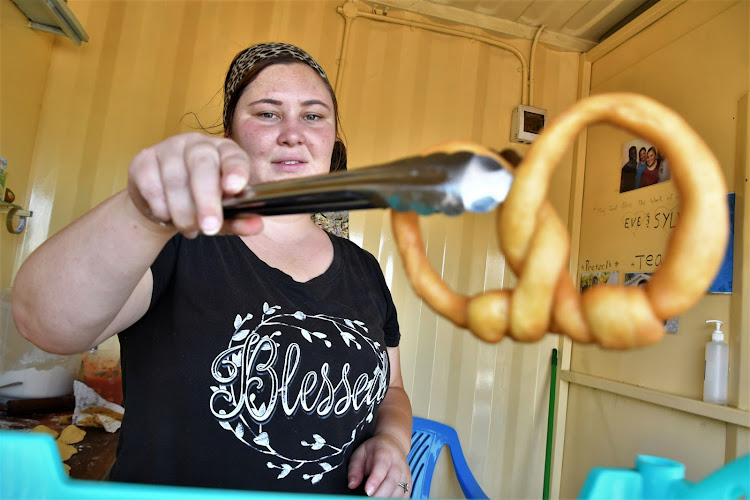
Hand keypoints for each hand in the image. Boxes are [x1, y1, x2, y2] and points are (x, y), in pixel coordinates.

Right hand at [127, 132, 261, 236]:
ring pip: (175, 180)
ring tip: (191, 230)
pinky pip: (152, 187)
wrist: (162, 204)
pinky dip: (162, 209)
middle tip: (210, 228)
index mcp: (224, 151)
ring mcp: (169, 148)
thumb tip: (256, 226)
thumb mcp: (223, 213)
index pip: (233, 156)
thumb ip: (239, 219)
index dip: (235, 170)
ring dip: (183, 213)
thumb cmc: (200, 203)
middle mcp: (197, 144)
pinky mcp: (144, 160)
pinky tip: (168, 217)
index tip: (234, 188)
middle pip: (202, 165)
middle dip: (207, 200)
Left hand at [348, 433, 411, 496]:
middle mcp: (398, 464)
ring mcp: (405, 474)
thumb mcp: (360, 453)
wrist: (393, 444)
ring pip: (399, 491)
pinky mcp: (409, 484)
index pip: (382, 467)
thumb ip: (354, 469)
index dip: (375, 480)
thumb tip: (352, 484)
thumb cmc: (375, 450)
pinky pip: (404, 497)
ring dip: (386, 499)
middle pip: (392, 482)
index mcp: (385, 453)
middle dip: (379, 495)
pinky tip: (385, 498)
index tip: (367, 492)